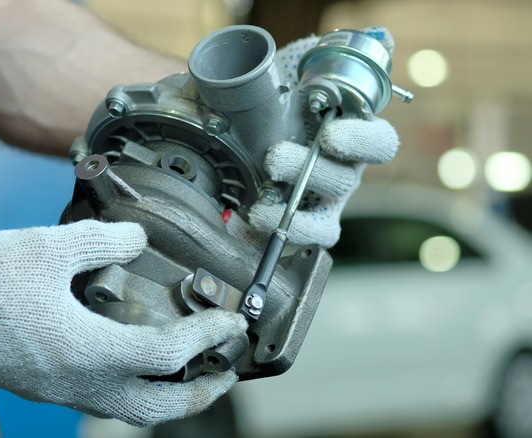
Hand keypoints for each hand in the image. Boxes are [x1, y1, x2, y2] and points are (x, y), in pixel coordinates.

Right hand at [0, 220, 247, 425]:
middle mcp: (81, 381)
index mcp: (89, 349)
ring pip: (133, 411)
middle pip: (160, 407)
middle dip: (203, 392)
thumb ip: (103, 241)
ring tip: (191, 373)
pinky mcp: (46, 387)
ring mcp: (62, 391)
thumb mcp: (48, 247)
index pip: (169, 353)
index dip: (208, 336)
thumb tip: (138, 240)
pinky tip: (136, 363)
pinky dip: (137, 391)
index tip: (230, 322)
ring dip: (171, 398)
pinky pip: (106, 402)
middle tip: (226, 368)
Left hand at [240, 27, 399, 247]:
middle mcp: (344, 173)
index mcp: (352, 137)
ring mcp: (323, 204)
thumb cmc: (281, 103)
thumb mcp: (301, 70)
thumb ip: (334, 54)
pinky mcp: (299, 226)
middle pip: (344, 180)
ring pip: (324, 219)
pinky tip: (254, 223)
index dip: (361, 141)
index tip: (331, 135)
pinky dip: (279, 236)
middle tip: (273, 160)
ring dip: (292, 214)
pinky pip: (300, 241)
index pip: (379, 143)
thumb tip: (378, 37)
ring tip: (260, 207)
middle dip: (309, 171)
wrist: (243, 131)